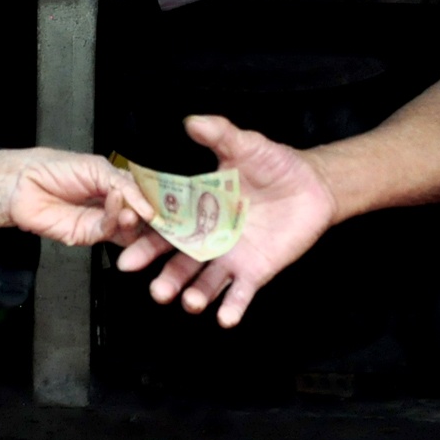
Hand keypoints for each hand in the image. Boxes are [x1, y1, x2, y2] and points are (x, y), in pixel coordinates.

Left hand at [0, 148, 146, 247]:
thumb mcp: (97, 167)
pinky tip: (115, 206)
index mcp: (117, 186)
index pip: (145, 197)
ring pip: (128, 229)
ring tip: (134, 210)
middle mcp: (112, 206)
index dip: (158, 201)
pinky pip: (108, 232)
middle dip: (151, 217)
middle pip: (141, 218)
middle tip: (159, 214)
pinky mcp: (87, 235)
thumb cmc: (54, 168)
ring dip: (134, 219)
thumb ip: (123, 184)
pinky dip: (115, 220)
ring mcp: (100, 222)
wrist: (22, 183)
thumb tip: (146, 204)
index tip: (172, 203)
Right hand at [114, 115, 338, 326]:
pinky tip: (224, 319)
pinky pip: (240, 294)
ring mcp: (229, 257)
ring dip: (194, 295)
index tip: (127, 248)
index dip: (145, 238)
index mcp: (195, 208)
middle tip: (153, 288)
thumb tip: (192, 121)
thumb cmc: (274, 164)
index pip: (164, 225)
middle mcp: (206, 237)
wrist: (312, 184)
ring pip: (204, 281)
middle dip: (164, 276)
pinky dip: (232, 308)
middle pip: (178, 261)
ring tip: (189, 303)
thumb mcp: (245, 145)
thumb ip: (219, 135)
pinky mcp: (254, 271)